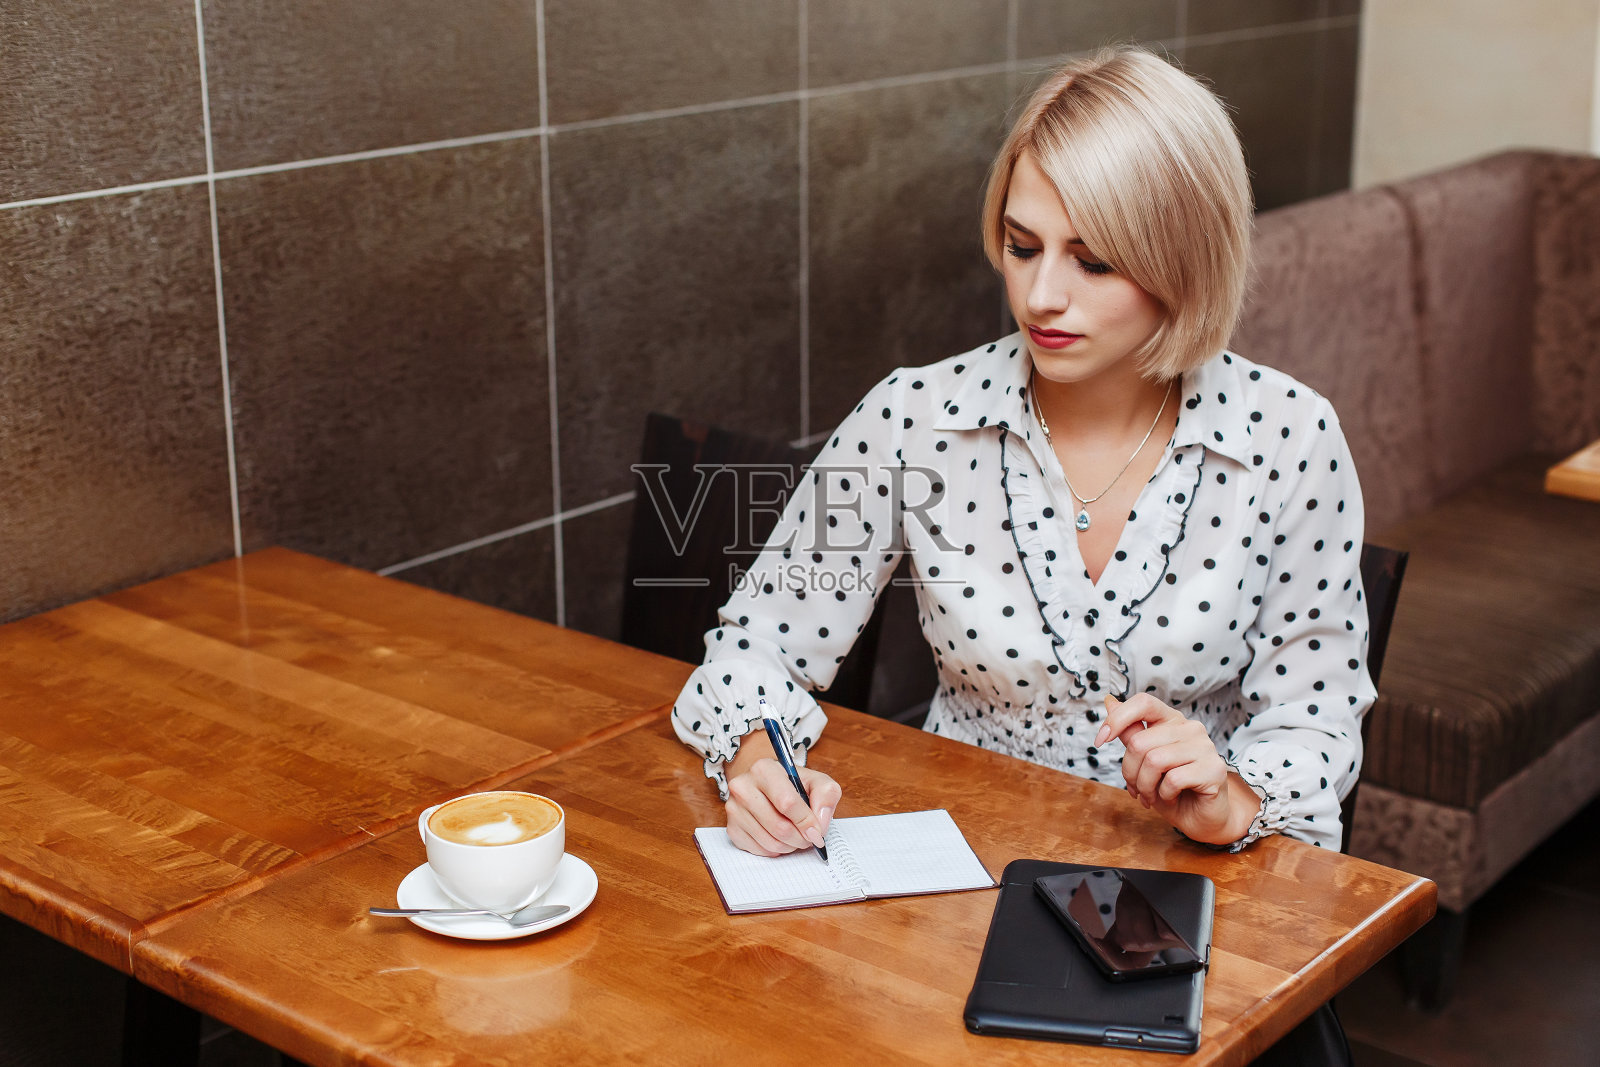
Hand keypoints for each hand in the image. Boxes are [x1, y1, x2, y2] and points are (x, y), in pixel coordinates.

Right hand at [723, 728, 841, 856]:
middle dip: (800, 838)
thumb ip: (826, 796)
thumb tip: (819, 824)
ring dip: (790, 845)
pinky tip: (780, 837)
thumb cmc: (793, 784)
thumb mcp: (817, 781)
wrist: (766, 785)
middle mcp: (743, 787)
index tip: (817, 832)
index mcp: (764, 769)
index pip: (787, 803)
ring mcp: (734, 808)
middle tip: (809, 837)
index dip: (806, 821)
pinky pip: (760, 850)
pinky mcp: (732, 828)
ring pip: (770, 842)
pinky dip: (776, 850)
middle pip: (779, 827)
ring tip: (796, 836)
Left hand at [1095, 695, 1259, 845]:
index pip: (1144, 702)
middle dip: (1129, 772)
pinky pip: (1173, 779)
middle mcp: (1191, 728)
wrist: (1202, 817)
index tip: (1100, 741)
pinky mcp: (1214, 769)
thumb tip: (1110, 702)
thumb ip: (1131, 733)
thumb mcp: (1144, 762)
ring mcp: (1205, 747)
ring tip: (1151, 796)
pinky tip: (1171, 798)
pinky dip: (1164, 795)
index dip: (1117, 719)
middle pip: (1140, 742)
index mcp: (1173, 720)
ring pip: (1154, 761)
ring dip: (1145, 786)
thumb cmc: (1172, 789)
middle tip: (1136, 789)